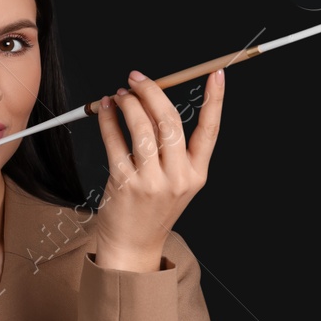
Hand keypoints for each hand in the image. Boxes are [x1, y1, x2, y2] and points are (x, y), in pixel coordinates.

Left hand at [93, 68, 223, 269]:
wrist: (132, 246)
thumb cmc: (152, 209)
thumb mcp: (174, 182)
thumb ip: (171, 148)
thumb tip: (154, 102)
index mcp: (196, 174)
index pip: (210, 130)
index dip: (215, 100)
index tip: (216, 74)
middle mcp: (178, 177)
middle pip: (170, 121)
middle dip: (152, 92)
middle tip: (137, 78)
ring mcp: (151, 181)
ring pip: (142, 127)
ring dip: (128, 103)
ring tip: (120, 95)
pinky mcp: (124, 183)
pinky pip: (115, 141)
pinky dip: (108, 120)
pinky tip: (105, 110)